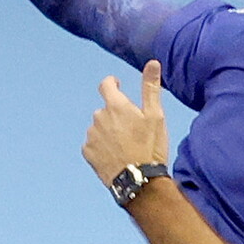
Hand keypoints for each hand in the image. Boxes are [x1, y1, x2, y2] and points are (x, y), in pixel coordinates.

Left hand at [81, 64, 172, 194]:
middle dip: (115, 115)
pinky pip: (93, 144)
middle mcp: (99, 117)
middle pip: (105, 109)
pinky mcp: (87, 153)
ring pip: (99, 127)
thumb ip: (150, 87)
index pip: (106, 84)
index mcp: (115, 106)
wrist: (139, 181)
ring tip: (125, 146)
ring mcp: (91, 136)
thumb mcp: (155, 116)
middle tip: (131, 130)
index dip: (112, 84)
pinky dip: (102, 147)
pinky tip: (115, 156)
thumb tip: (152, 62)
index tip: (117, 87)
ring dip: (108, 132)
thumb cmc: (150, 147)